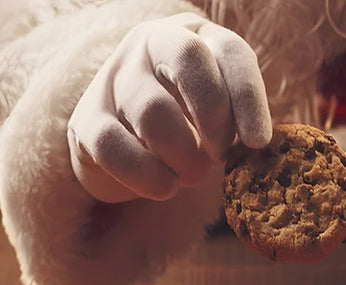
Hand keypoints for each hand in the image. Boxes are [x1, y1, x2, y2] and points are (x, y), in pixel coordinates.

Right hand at [67, 13, 271, 202]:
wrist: (124, 152)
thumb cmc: (186, 131)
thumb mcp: (218, 120)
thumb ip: (237, 124)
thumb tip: (256, 149)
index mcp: (194, 37)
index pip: (230, 52)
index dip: (249, 97)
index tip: (258, 143)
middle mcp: (150, 43)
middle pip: (189, 60)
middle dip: (214, 117)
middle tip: (221, 157)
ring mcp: (114, 78)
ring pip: (154, 113)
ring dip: (183, 158)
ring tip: (190, 176)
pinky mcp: (86, 121)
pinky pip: (116, 149)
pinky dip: (148, 177)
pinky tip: (164, 187)